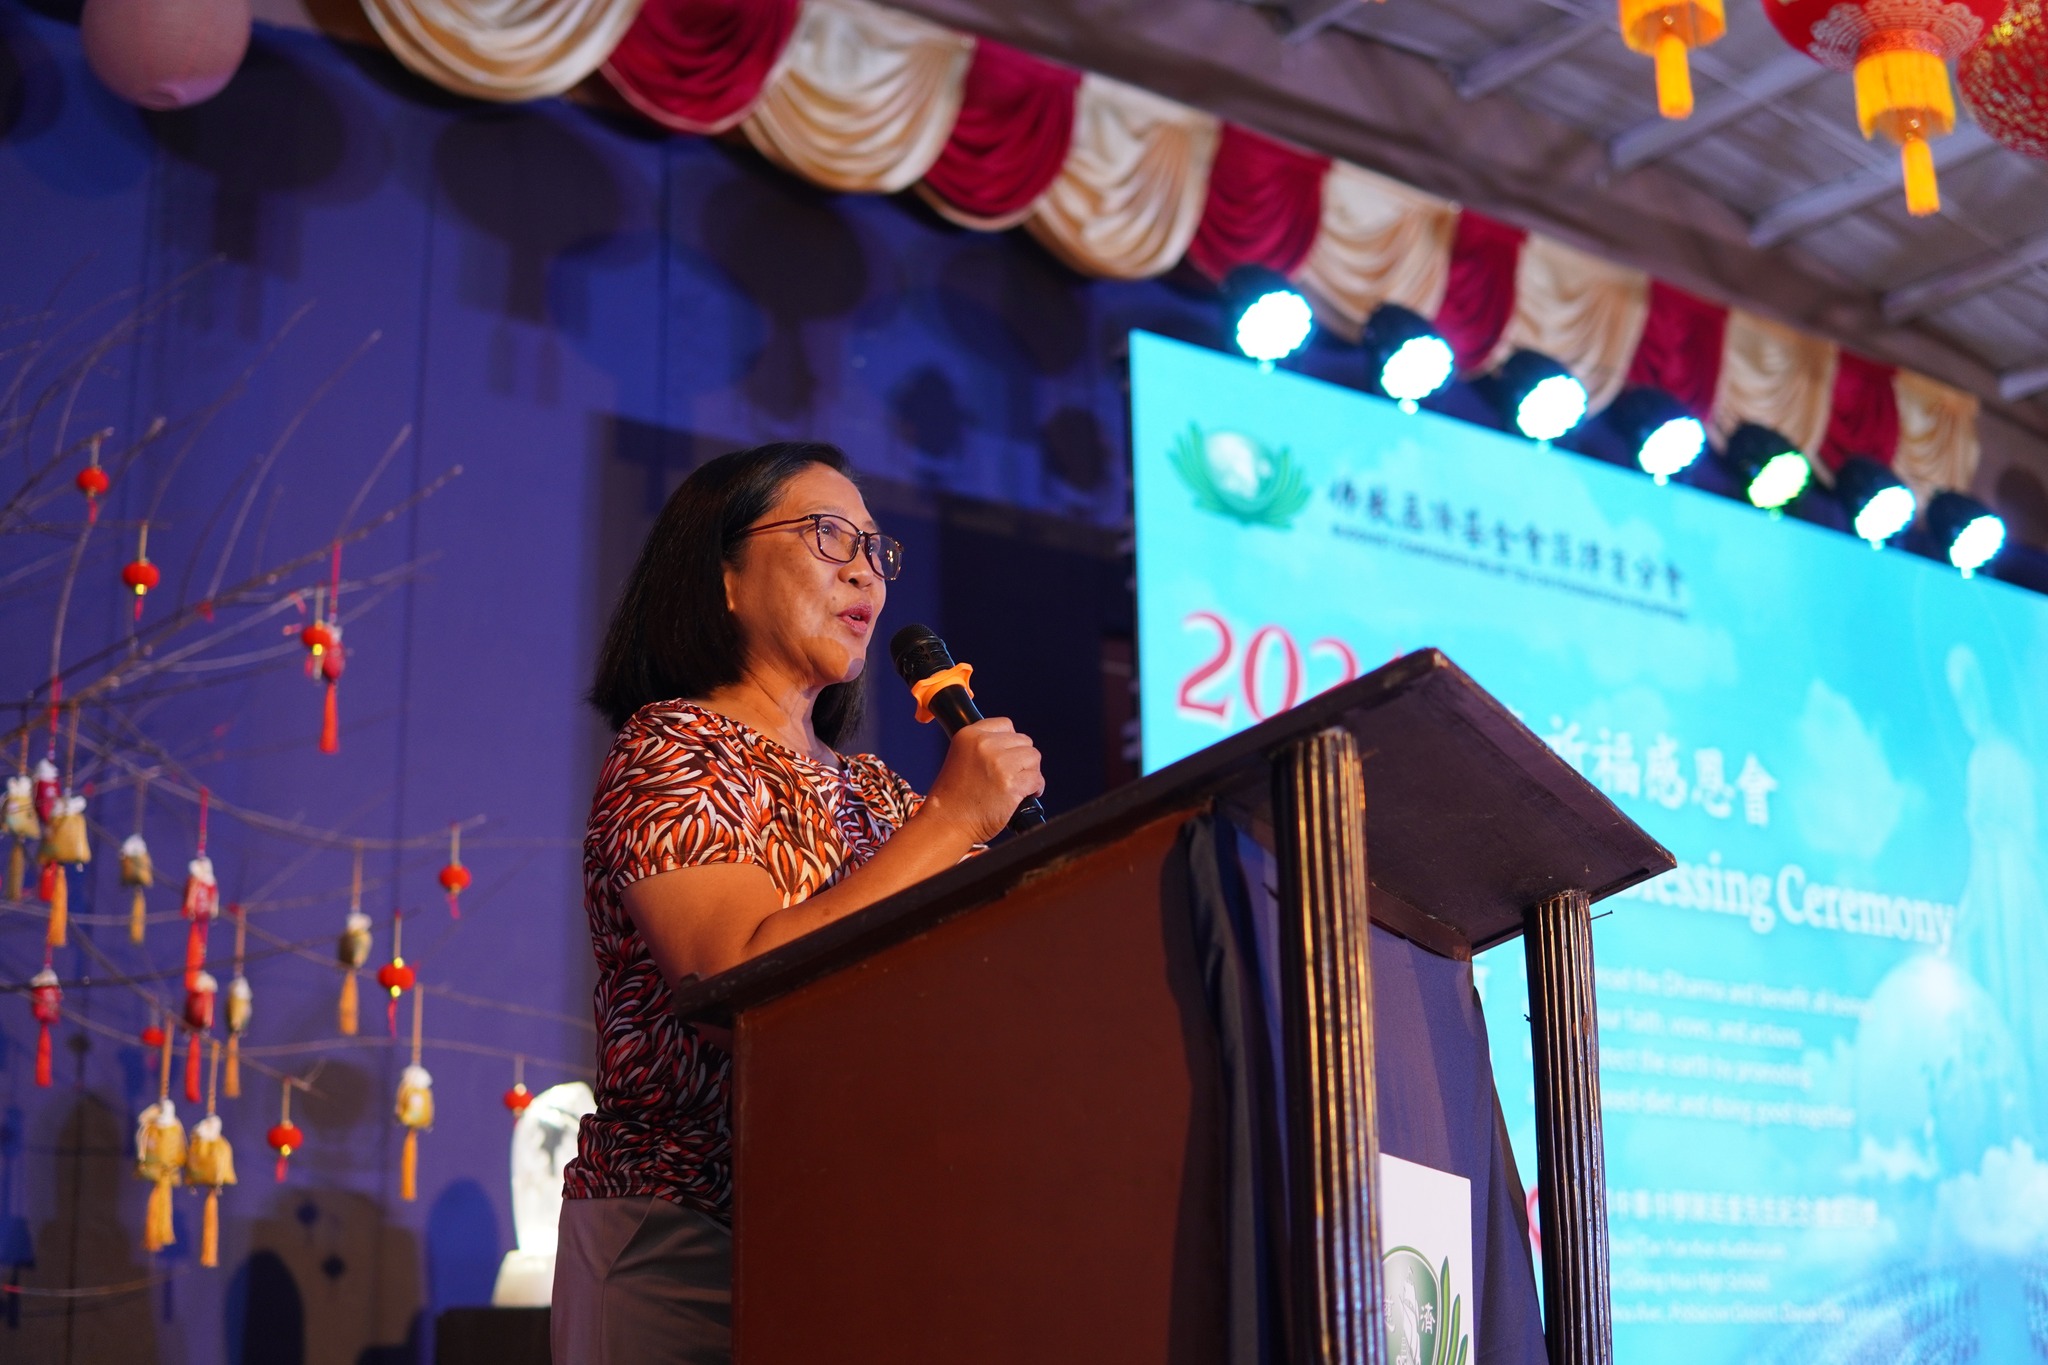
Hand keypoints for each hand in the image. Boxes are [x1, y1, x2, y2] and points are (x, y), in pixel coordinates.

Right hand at [920, 717, 1044, 844]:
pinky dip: (1035, 788)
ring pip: (1033, 757)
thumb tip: (1014, 746)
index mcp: (969, 735)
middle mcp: (985, 745)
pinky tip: (1025, 795)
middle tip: (1012, 775)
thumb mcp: (960, 756)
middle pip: (1024, 741)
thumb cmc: (953, 796)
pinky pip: (1037, 779)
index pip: (1006, 724)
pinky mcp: (1011, 784)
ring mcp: (999, 764)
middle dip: (1021, 759)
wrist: (946, 822)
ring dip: (1030, 772)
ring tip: (1019, 784)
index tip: (1007, 756)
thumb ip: (984, 746)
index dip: (1010, 742)